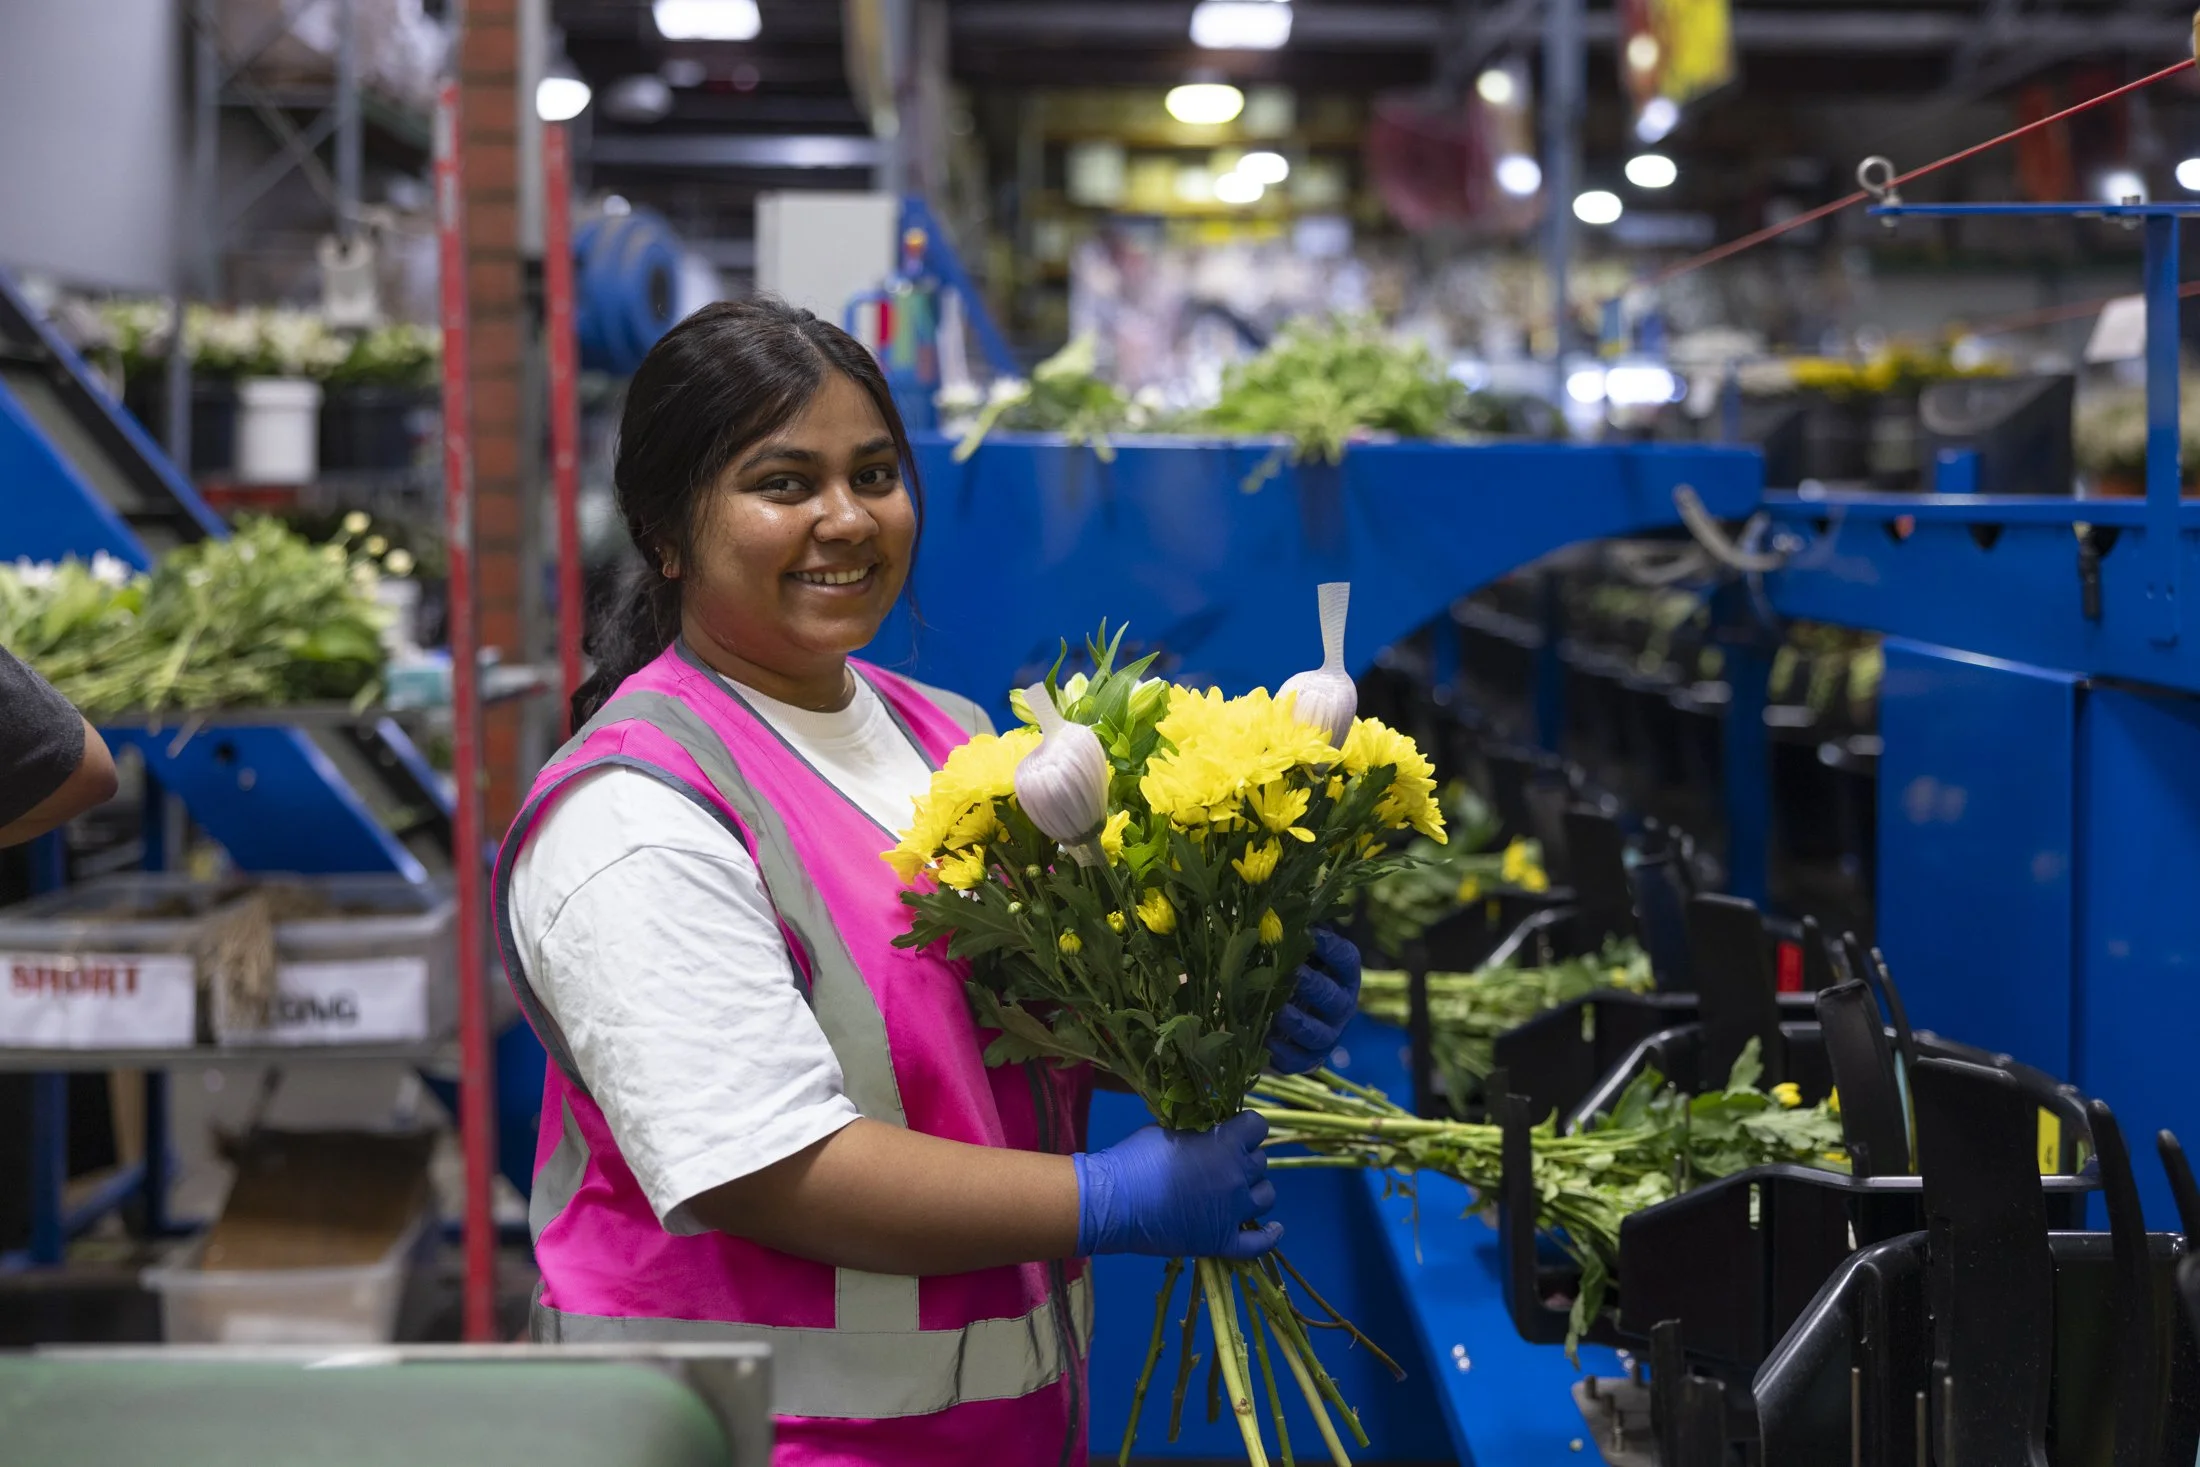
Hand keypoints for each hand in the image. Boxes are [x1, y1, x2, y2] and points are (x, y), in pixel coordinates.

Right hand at [1072, 1112, 1281, 1260]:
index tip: (1234, 1129)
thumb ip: (1196, 1131)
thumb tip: (1205, 1132)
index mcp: (1226, 1145)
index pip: (1258, 1126)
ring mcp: (1232, 1212)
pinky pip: (1258, 1243)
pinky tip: (1274, 1228)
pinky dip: (1270, 1236)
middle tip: (1222, 1161)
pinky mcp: (1222, 1241)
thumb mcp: (1167, 1129)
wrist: (1114, 1202)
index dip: (1247, 1126)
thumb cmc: (1136, 1159)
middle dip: (1245, 1157)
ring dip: (1256, 1189)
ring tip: (1240, 1189)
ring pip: (1266, 1197)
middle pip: (1260, 1162)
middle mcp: (1237, 1177)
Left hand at [1266, 927, 1361, 1074]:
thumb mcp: (1289, 948)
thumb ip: (1290, 927)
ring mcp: (1326, 1035)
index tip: (1310, 934)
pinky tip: (1265, 1039)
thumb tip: (1275, 899)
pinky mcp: (1305, 1059)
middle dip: (1312, 986)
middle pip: (1334, 999)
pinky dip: (1282, 1052)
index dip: (1331, 948)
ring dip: (1297, 1021)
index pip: (1346, 960)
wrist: (1275, 1015)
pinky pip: (1298, 1060)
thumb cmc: (1284, 969)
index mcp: (1341, 975)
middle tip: (1292, 973)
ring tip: (1276, 1009)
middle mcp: (1340, 1006)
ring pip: (1318, 1033)